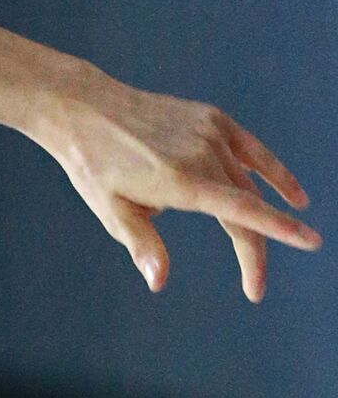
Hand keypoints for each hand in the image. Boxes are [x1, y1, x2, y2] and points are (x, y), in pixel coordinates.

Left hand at [37, 73, 319, 301]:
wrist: (87, 109)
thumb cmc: (94, 166)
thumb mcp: (111, 210)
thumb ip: (142, 244)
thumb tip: (158, 282)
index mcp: (180, 180)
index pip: (242, 211)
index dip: (278, 230)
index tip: (310, 242)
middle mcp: (202, 154)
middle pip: (246, 206)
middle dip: (254, 249)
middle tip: (253, 288)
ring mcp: (210, 133)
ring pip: (248, 181)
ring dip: (258, 214)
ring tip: (274, 247)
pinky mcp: (212, 119)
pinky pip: (252, 150)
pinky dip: (273, 172)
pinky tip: (294, 195)